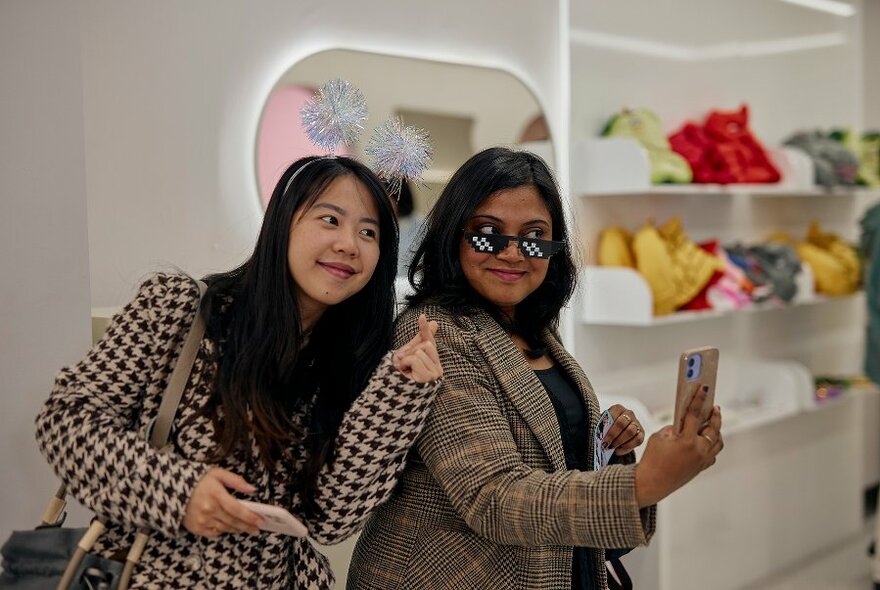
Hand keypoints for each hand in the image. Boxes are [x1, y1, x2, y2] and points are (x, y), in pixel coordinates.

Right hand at [183, 467, 262, 537]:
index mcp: (216, 495)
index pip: (237, 509)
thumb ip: (236, 481)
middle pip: (233, 521)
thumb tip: (252, 489)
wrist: (173, 489)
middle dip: (247, 525)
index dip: (249, 516)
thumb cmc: (198, 480)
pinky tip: (230, 528)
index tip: (260, 520)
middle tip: (257, 528)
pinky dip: (223, 531)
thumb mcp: (218, 473)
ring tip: (248, 529)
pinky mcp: (196, 528)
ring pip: (225, 528)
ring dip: (238, 530)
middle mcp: (209, 510)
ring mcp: (202, 520)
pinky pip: (214, 533)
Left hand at [393, 314, 441, 382]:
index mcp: (434, 364)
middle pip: (426, 344)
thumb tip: (434, 322)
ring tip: (405, 372)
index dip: (426, 329)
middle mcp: (438, 370)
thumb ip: (420, 341)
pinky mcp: (429, 378)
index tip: (422, 316)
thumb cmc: (403, 380)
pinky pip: (416, 358)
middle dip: (410, 352)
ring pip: (420, 351)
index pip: (430, 342)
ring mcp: (435, 375)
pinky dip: (407, 363)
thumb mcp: (409, 357)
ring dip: (407, 359)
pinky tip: (406, 374)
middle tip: (404, 366)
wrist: (394, 400)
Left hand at [602, 405, 644, 455]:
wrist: (617, 431)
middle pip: (621, 423)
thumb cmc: (607, 427)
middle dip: (613, 436)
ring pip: (630, 432)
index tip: (602, 439)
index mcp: (617, 408)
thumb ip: (602, 428)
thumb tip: (600, 437)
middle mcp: (629, 413)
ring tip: (612, 447)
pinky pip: (637, 440)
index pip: (613, 416)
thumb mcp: (602, 425)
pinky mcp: (642, 433)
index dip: (607, 428)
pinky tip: (618, 450)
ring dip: (620, 442)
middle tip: (606, 445)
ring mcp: (636, 422)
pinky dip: (627, 447)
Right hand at [633, 387, 723, 506]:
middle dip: (715, 416)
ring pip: (717, 442)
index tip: (704, 388)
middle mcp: (698, 450)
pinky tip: (705, 440)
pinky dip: (711, 445)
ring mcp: (702, 460)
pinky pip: (713, 453)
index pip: (694, 414)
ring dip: (716, 431)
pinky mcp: (701, 468)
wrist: (652, 483)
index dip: (699, 399)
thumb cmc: (652, 459)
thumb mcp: (658, 437)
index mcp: (686, 440)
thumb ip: (673, 428)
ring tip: (712, 422)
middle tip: (714, 407)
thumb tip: (684, 424)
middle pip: (713, 429)